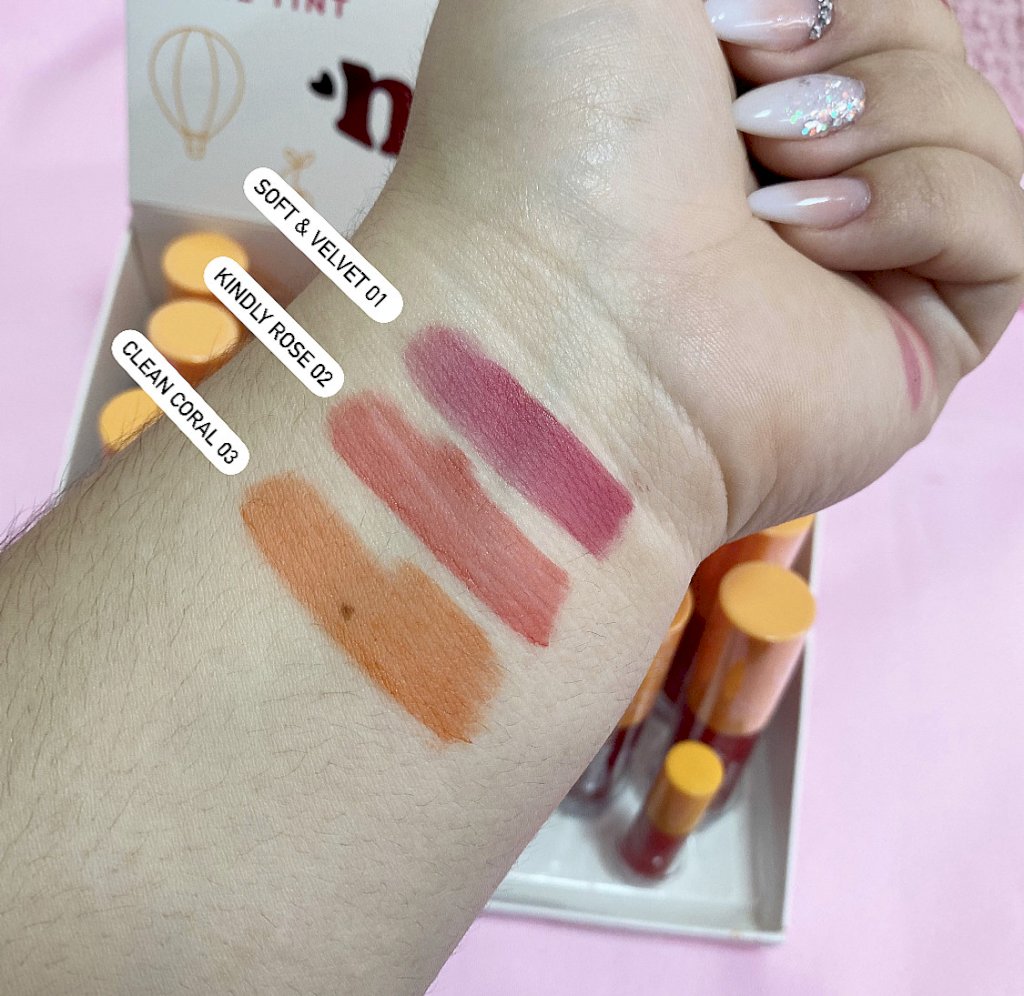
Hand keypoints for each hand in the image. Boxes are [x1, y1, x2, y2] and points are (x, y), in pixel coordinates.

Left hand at [382, 0, 1023, 543]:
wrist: (550, 318)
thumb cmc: (544, 139)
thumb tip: (770, 4)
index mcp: (722, 96)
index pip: (851, 12)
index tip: (726, 18)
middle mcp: (792, 180)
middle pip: (921, 45)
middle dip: (846, 38)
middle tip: (737, 109)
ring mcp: (857, 264)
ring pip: (969, 121)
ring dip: (873, 119)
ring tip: (756, 192)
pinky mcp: (914, 338)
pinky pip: (1002, 225)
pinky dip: (912, 206)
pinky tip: (799, 246)